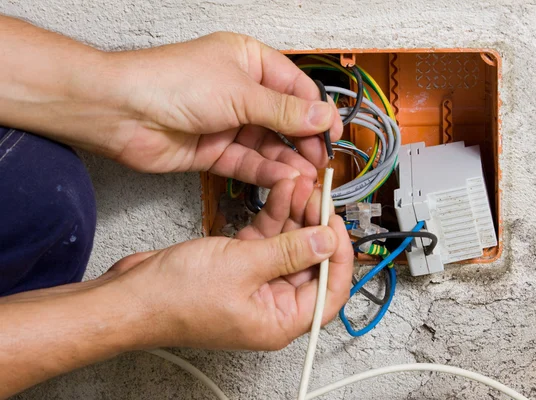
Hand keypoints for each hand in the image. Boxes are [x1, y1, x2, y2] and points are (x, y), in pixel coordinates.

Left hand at [3, 19, 340, 183]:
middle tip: (321, 161)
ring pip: (266, 144)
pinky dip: (264, 171)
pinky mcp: (213, 150)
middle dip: (303, 141)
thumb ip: (283, 111)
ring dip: (286, 160)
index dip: (316, 112)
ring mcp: (226, 122)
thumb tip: (323, 116)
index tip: (333, 134)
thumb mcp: (240, 93)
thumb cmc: (170, 83)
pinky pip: (247, 162)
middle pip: (283, 120)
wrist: (121, 112)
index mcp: (248, 61)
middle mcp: (239, 91)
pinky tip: (282, 179)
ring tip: (306, 177)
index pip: (294, 88)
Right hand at [110, 177, 352, 349]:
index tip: (336, 223)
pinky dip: (274, 215)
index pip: (330, 291)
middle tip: (319, 195)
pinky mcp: (238, 264)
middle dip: (316, 226)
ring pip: (289, 245)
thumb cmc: (174, 298)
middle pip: (311, 263)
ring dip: (296, 214)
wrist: (130, 295)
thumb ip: (289, 252)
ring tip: (301, 184)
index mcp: (280, 321)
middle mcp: (271, 304)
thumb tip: (326, 241)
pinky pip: (266, 238)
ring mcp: (255, 283)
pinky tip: (281, 191)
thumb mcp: (242, 267)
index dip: (340, 256)